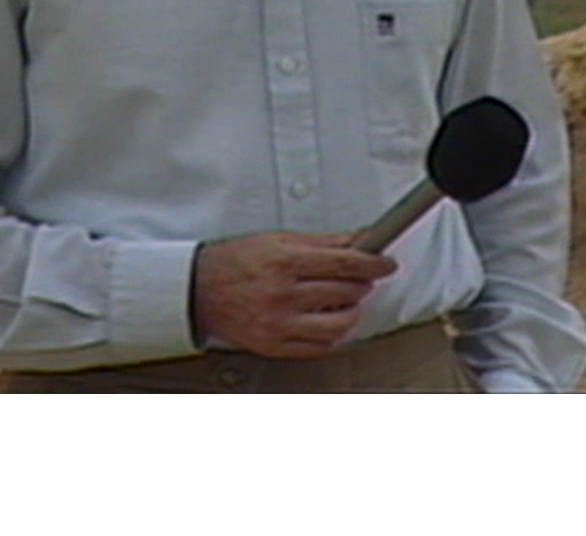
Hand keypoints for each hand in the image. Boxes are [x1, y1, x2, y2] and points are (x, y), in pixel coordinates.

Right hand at [192, 231, 396, 358]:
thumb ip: (324, 242)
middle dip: (363, 283)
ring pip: (338, 325)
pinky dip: (334, 334)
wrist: (199, 290)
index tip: (386, 263)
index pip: (345, 263)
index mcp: (286, 263)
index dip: (373, 263)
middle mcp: (283, 295)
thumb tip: (359, 239)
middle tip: (363, 277)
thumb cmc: (237, 261)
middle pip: (346, 292)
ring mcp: (279, 324)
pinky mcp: (275, 347)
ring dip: (352, 312)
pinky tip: (330, 320)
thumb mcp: (281, 240)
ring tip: (347, 300)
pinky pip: (319, 347)